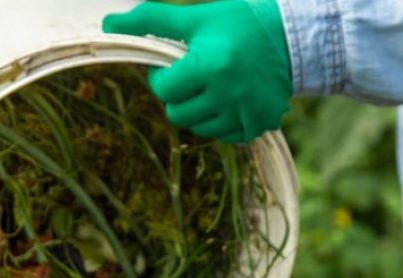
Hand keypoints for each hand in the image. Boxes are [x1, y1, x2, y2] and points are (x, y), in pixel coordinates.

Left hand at [103, 0, 292, 142]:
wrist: (294, 37)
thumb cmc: (239, 22)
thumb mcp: (195, 16)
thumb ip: (151, 19)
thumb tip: (109, 24)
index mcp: (211, 65)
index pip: (164, 89)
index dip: (162, 77)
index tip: (175, 64)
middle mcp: (228, 95)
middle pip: (177, 114)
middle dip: (178, 96)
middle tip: (193, 76)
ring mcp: (245, 114)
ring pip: (198, 128)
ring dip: (198, 110)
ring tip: (213, 86)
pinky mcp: (258, 126)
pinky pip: (223, 136)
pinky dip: (221, 120)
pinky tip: (231, 98)